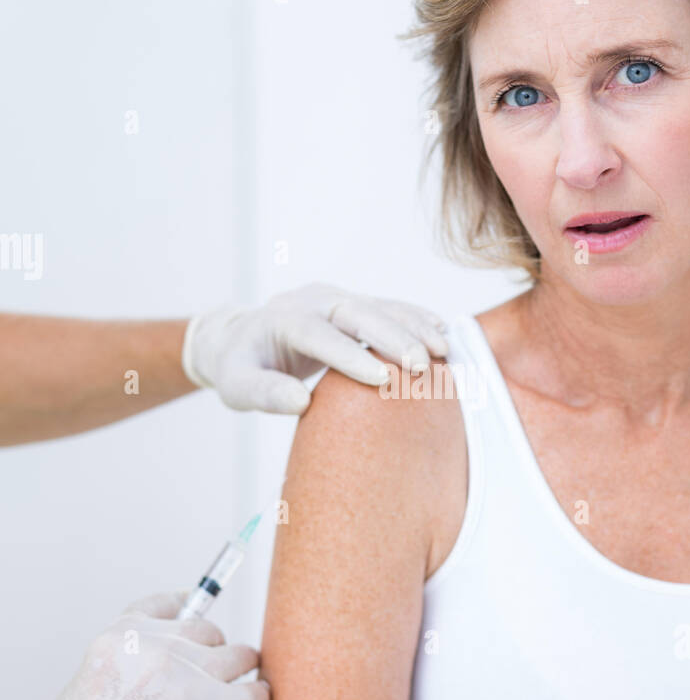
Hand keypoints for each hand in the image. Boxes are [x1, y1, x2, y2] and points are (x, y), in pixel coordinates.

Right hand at [3, 592, 268, 699]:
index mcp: (125, 634)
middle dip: (212, 652)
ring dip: (241, 670)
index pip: (166, 605)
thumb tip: (166, 673)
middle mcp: (161, 644)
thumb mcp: (93, 683)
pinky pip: (254, 692)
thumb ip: (130, 667)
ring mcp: (191, 672)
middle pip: (208, 632)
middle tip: (211, 675)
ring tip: (242, 684)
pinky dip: (258, 697)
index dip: (186, 607)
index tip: (195, 609)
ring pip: (240, 655)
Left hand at [181, 283, 449, 412]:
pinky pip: (391, 308)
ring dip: (414, 326)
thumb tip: (300, 401)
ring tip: (442, 350)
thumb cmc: (241, 368)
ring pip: (380, 306)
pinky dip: (417, 319)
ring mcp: (337, 299)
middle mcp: (313, 301)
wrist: (243, 339)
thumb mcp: (237, 386)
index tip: (381, 379)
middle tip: (421, 365)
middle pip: (356, 312)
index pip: (319, 334)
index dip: (350, 355)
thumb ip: (263, 392)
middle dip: (392, 336)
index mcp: (283, 319)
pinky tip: (442, 334)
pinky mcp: (355, 305)